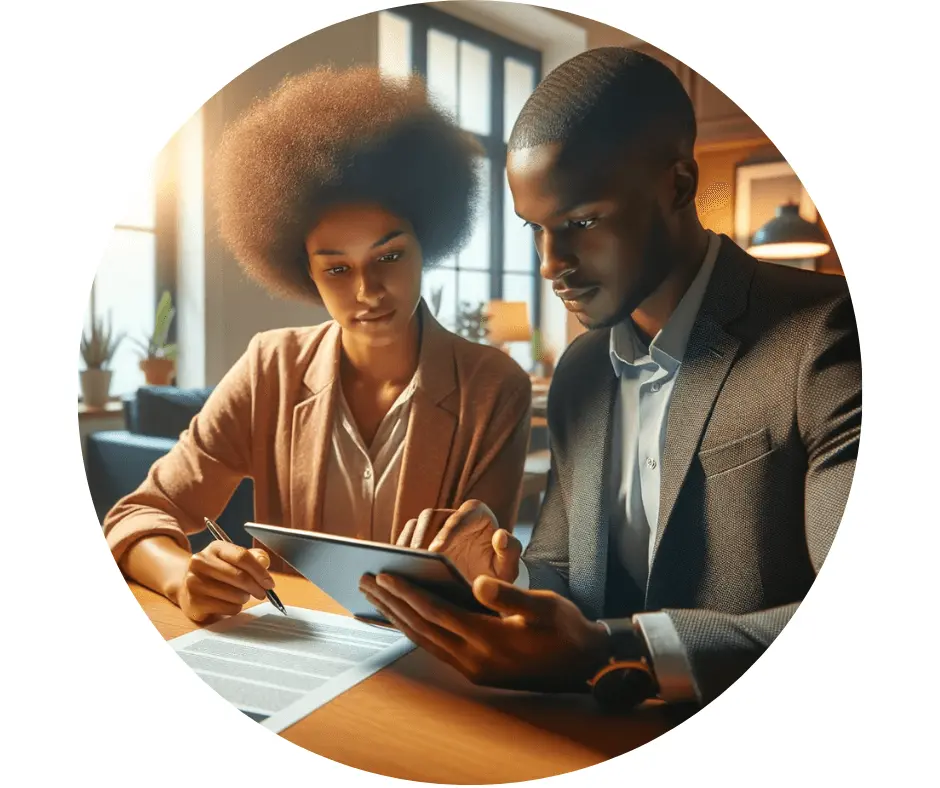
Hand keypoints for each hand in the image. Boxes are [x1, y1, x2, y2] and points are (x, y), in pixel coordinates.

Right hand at [174, 541, 273, 623]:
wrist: (188, 588)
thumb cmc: (219, 573)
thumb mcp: (234, 559)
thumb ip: (254, 557)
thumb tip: (264, 562)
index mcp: (214, 548)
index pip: (242, 556)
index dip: (260, 571)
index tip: (269, 582)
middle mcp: (200, 562)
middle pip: (240, 577)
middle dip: (257, 587)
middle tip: (263, 593)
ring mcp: (194, 583)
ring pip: (236, 595)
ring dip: (245, 598)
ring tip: (240, 595)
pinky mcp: (194, 603)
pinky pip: (228, 609)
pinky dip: (235, 608)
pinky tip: (228, 603)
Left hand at [359, 572, 609, 692]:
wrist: (583, 664)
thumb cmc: (565, 628)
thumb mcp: (544, 606)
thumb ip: (509, 595)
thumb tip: (478, 583)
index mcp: (488, 639)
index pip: (436, 612)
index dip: (408, 592)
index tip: (383, 574)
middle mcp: (474, 659)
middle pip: (421, 627)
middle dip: (391, 603)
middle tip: (364, 581)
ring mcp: (472, 669)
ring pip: (423, 640)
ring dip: (396, 617)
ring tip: (374, 596)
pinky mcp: (475, 671)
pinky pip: (433, 648)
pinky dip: (413, 630)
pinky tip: (402, 618)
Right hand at [400, 500, 521, 583]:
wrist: (486, 581)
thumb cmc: (498, 571)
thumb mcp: (509, 566)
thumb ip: (511, 551)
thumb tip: (500, 536)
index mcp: (477, 513)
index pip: (460, 516)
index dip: (447, 532)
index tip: (437, 552)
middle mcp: (453, 514)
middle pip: (431, 517)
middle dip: (421, 538)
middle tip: (413, 559)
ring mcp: (435, 525)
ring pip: (415, 525)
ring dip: (406, 543)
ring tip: (400, 564)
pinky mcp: (420, 537)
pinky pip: (405, 538)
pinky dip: (399, 550)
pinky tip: (395, 569)